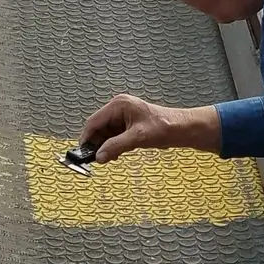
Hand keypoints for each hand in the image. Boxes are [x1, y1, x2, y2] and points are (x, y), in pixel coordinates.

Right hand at [80, 95, 220, 164]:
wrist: (181, 129)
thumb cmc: (164, 126)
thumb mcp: (137, 138)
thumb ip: (116, 146)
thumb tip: (99, 156)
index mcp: (119, 105)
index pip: (94, 121)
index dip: (87, 137)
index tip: (82, 152)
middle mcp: (118, 108)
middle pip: (98, 128)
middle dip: (97, 143)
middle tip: (97, 159)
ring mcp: (123, 117)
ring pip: (106, 134)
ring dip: (106, 146)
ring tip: (110, 157)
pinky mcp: (128, 126)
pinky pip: (114, 137)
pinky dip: (113, 146)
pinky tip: (117, 154)